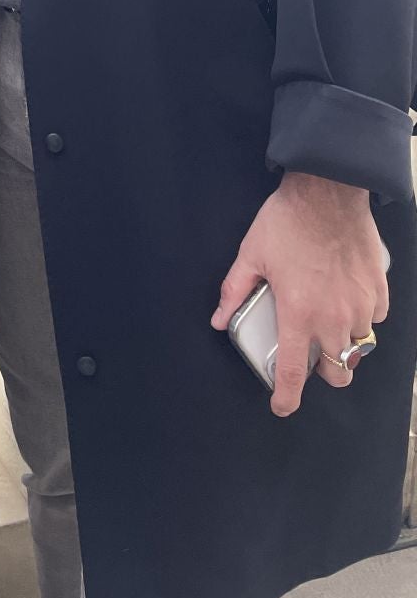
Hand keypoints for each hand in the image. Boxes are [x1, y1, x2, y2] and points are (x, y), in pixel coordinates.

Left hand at [211, 173, 387, 417]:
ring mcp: (361, 306)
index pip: (293, 371)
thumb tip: (219, 319)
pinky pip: (374, 319)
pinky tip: (347, 300)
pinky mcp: (379, 291)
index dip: (287, 396)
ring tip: (328, 326)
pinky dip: (362, 318)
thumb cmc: (287, 222)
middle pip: (338, 371)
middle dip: (325, 373)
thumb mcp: (251, 254)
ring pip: (359, 348)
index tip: (282, 406)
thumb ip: (235, 291)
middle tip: (310, 355)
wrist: (328, 191)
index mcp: (299, 314)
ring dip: (344, 346)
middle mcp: (334, 319)